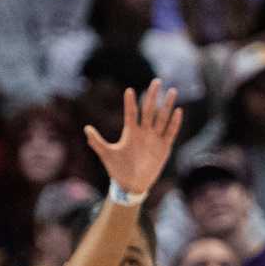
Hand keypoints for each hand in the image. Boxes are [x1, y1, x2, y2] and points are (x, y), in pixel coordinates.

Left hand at [86, 80, 183, 198]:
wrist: (131, 184)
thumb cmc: (117, 169)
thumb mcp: (106, 154)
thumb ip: (97, 141)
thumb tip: (86, 129)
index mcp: (130, 132)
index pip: (131, 113)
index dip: (130, 103)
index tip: (129, 91)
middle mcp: (144, 132)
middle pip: (150, 110)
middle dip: (153, 95)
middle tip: (157, 81)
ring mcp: (155, 139)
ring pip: (162, 118)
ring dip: (167, 105)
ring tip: (172, 91)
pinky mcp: (164, 147)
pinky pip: (170, 132)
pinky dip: (174, 122)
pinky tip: (178, 111)